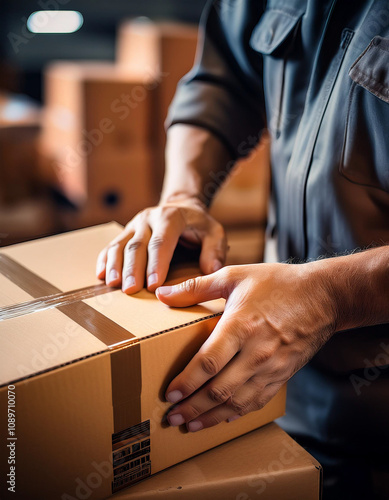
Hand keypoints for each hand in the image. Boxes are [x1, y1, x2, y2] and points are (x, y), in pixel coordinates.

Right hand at [96, 198, 226, 292]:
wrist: (181, 207)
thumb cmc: (198, 226)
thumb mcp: (214, 232)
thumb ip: (215, 250)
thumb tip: (210, 271)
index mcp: (171, 217)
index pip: (161, 243)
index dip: (156, 265)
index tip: (153, 286)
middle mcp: (149, 218)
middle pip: (137, 245)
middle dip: (133, 269)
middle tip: (130, 291)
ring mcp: (134, 224)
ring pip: (120, 244)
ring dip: (115, 265)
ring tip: (113, 284)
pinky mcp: (126, 232)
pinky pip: (111, 245)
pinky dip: (104, 260)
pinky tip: (101, 275)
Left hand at [156, 263, 336, 430]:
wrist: (323, 296)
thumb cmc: (277, 283)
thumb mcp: (235, 275)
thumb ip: (196, 287)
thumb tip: (162, 294)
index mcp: (241, 326)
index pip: (207, 363)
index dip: (186, 382)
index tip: (169, 394)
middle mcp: (257, 352)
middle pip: (219, 390)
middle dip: (192, 408)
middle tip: (171, 418)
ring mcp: (272, 367)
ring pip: (237, 402)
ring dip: (211, 417)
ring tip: (190, 426)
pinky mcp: (283, 375)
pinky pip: (257, 401)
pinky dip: (238, 413)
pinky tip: (223, 419)